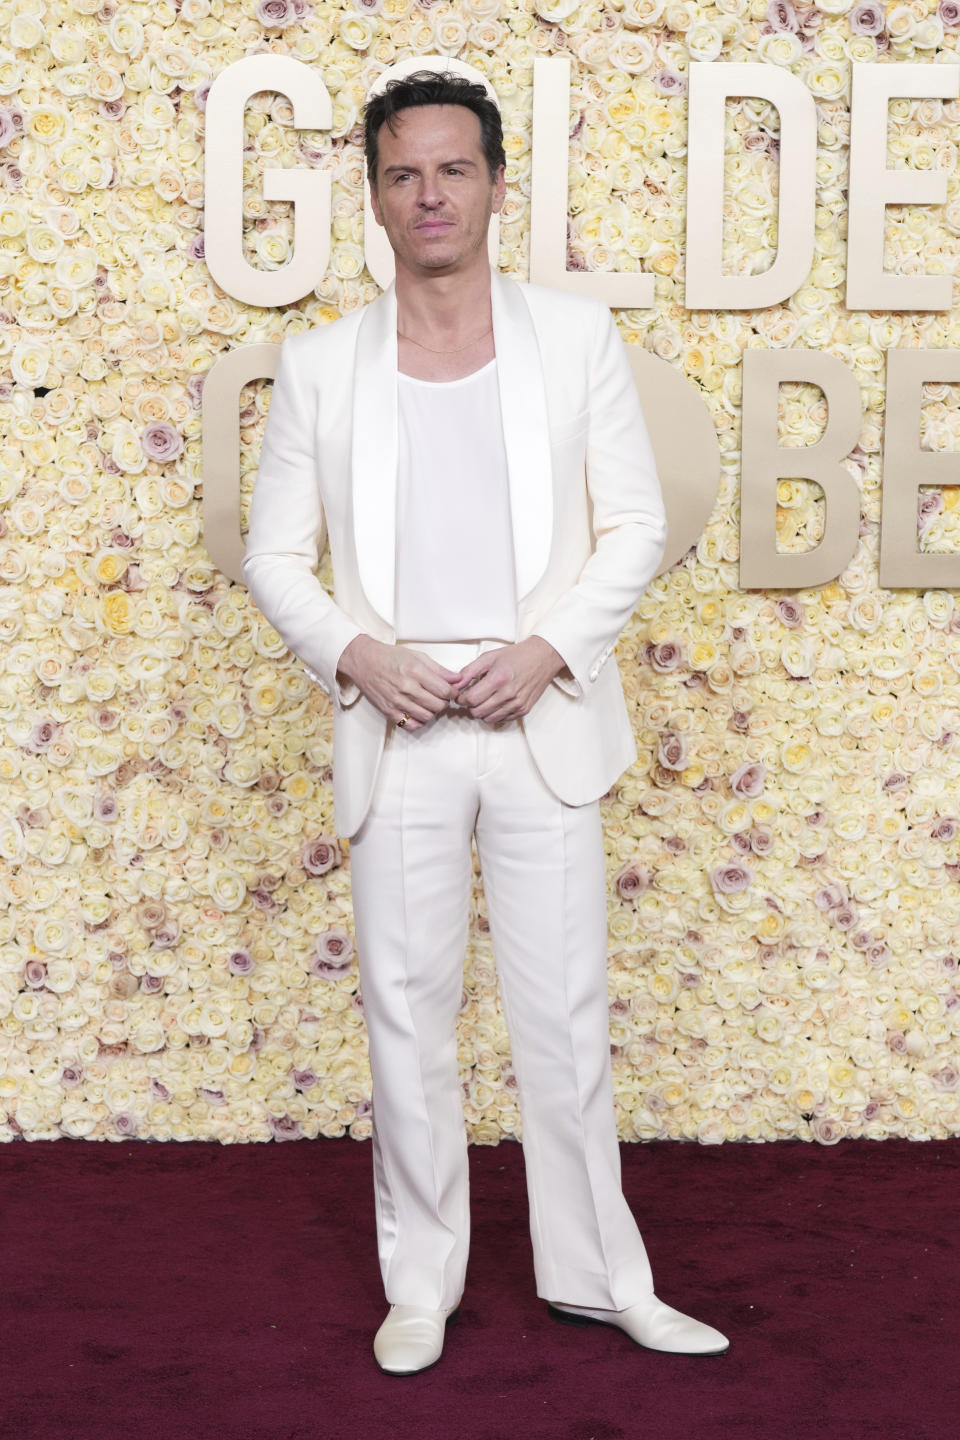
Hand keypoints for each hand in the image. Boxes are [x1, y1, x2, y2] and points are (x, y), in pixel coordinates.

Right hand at [337, 635, 461, 729]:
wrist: (364, 661)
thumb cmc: (390, 657)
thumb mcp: (417, 656)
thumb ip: (439, 669)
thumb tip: (457, 679)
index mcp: (415, 671)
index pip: (444, 690)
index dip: (453, 692)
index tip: (452, 691)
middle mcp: (406, 688)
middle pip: (438, 705)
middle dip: (444, 702)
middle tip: (441, 697)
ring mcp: (397, 701)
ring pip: (427, 717)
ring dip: (432, 712)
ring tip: (429, 703)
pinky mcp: (389, 711)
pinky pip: (411, 725)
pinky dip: (419, 721)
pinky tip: (418, 712)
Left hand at [450, 637, 566, 724]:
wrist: (542, 657)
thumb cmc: (516, 656)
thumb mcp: (489, 657)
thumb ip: (469, 671)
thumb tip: (456, 684)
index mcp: (498, 679)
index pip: (471, 699)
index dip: (461, 699)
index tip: (461, 695)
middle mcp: (508, 694)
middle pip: (478, 712)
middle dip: (470, 706)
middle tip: (471, 697)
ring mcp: (517, 704)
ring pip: (488, 719)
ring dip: (482, 712)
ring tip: (484, 700)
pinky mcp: (524, 709)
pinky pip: (502, 719)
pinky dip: (495, 714)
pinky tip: (496, 702)